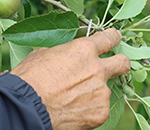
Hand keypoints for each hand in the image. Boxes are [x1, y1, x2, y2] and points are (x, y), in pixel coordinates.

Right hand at [11, 29, 129, 129]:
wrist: (27, 106)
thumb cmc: (30, 77)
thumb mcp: (42, 55)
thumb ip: (62, 54)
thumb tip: (64, 57)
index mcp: (83, 50)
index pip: (107, 38)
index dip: (112, 36)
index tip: (115, 37)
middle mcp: (98, 69)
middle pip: (122, 62)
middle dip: (120, 62)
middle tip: (113, 65)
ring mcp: (101, 92)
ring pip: (105, 89)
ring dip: (93, 91)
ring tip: (72, 97)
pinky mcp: (101, 113)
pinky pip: (99, 108)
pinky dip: (88, 109)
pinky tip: (72, 109)